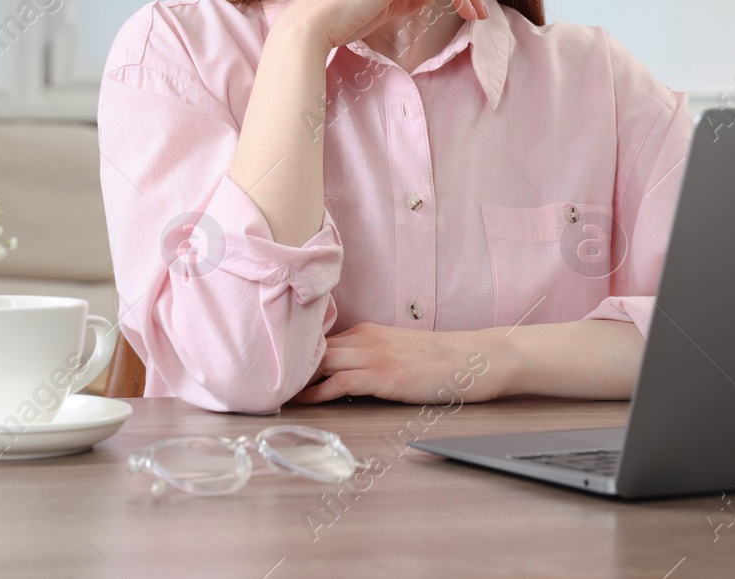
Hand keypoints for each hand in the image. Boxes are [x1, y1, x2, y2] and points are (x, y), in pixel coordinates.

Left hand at [287, 321, 505, 404]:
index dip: (293, 354)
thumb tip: (342, 377)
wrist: (474, 357)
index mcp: (367, 331)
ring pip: (319, 361)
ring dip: (293, 378)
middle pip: (311, 347)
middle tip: (260, 381)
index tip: (271, 366)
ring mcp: (373, 356)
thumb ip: (370, 357)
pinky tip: (300, 403)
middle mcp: (364, 339)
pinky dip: (315, 393)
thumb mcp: (399, 351)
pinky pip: (338, 382)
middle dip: (285, 364)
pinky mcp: (383, 376)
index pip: (318, 340)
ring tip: (269, 393)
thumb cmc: (441, 360)